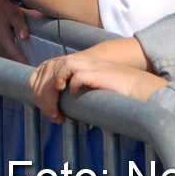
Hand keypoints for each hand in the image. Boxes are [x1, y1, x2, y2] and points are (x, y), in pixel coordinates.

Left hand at [28, 53, 166, 123]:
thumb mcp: (86, 84)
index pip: (42, 69)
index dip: (37, 88)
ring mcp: (87, 65)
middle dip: (43, 96)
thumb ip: (70, 87)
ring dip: (52, 94)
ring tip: (57, 113)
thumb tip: (54, 106)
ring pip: (57, 72)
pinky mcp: (97, 73)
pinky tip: (72, 97)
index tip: (44, 107)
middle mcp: (77, 60)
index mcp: (72, 62)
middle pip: (46, 72)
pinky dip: (71, 86)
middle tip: (51, 115)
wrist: (137, 85)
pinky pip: (76, 76)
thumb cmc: (112, 89)